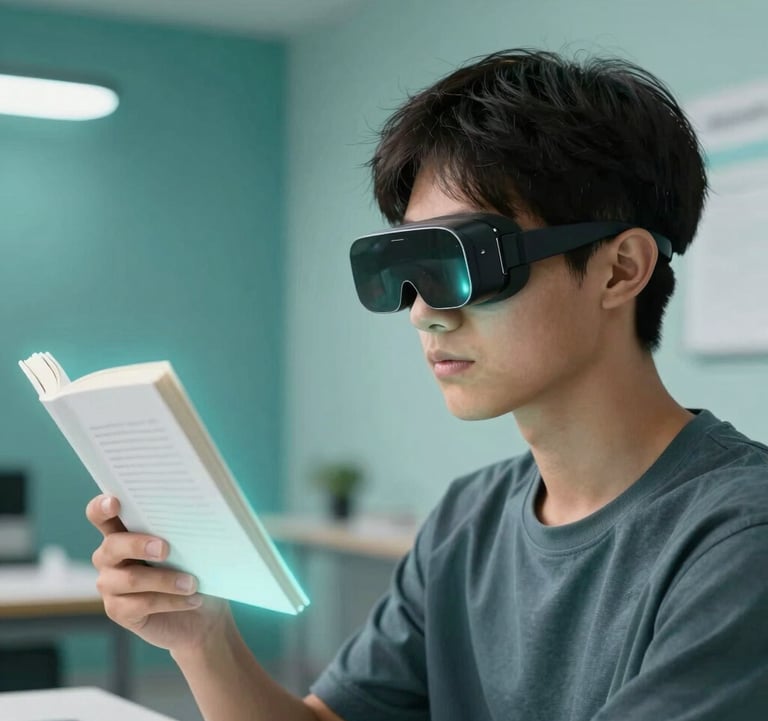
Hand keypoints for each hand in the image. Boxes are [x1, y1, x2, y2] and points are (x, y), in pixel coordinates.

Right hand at [87, 494, 230, 653]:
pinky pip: (141, 604)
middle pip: (113, 546)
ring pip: (130, 578)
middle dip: (138, 545)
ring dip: (165, 579)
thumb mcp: (188, 548)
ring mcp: (110, 584)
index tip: (115, 502)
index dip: (102, 507)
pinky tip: (193, 599)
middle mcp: (109, 556)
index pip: (101, 515)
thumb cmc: (192, 569)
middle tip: (165, 549)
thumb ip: (178, 533)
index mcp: (122, 532)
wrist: (199, 613)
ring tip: (192, 583)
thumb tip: (192, 518)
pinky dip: (170, 600)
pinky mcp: (118, 611)